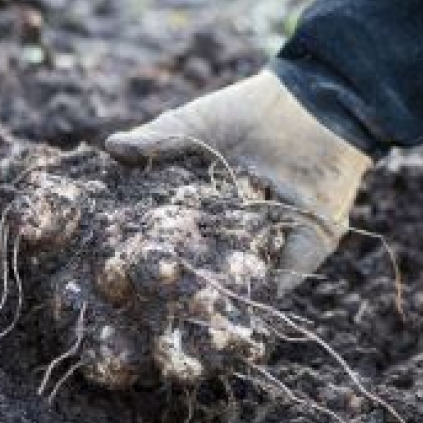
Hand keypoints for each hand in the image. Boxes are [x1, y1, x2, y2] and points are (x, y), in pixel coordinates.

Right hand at [106, 70, 371, 292]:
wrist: (313, 105)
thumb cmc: (251, 112)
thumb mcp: (196, 124)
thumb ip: (159, 140)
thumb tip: (110, 148)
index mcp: (208, 204)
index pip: (177, 236)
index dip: (155, 251)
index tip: (124, 268)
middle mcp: (235, 228)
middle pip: (207, 264)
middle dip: (185, 285)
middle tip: (151, 305)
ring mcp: (268, 243)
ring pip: (241, 278)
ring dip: (220, 296)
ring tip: (189, 316)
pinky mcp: (304, 250)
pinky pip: (282, 281)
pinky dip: (264, 294)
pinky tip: (238, 308)